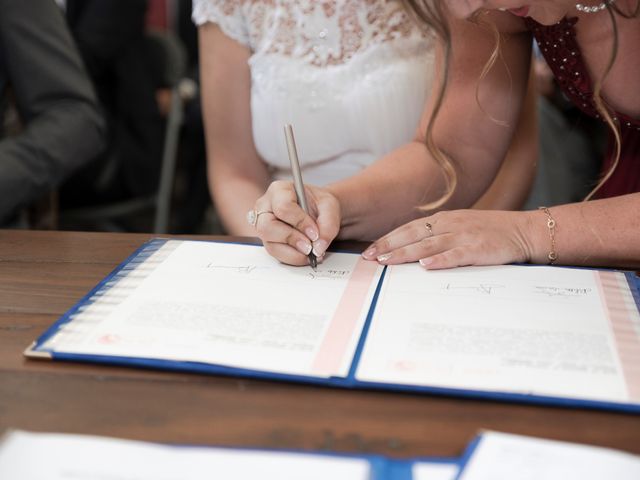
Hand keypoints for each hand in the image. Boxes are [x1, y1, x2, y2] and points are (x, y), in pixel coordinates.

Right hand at [253, 181, 340, 265]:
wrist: (319, 213)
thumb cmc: (319, 204)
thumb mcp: (330, 207)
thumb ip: (328, 224)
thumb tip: (318, 246)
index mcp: (279, 190)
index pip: (283, 207)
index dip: (299, 222)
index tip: (315, 233)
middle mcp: (265, 207)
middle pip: (268, 227)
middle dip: (292, 239)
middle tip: (310, 247)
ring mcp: (264, 226)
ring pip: (270, 244)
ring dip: (293, 253)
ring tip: (312, 253)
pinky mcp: (269, 241)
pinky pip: (276, 254)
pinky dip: (293, 258)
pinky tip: (306, 255)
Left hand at [362, 209, 536, 268]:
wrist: (523, 230)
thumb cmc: (489, 231)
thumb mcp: (459, 227)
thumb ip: (437, 235)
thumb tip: (412, 250)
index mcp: (443, 220)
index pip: (408, 229)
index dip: (388, 240)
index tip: (370, 251)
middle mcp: (449, 225)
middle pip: (412, 235)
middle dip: (388, 246)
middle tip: (369, 258)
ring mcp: (463, 236)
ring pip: (428, 245)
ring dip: (405, 253)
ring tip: (387, 262)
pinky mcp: (478, 249)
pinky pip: (455, 255)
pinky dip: (440, 260)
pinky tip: (426, 266)